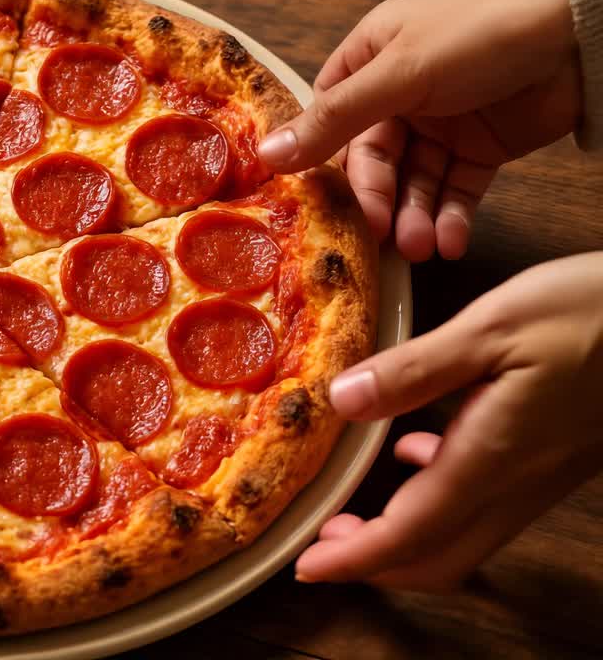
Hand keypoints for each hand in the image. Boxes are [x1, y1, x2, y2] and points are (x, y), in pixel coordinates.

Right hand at [258, 0, 580, 260]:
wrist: (580, 37)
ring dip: (414, 217)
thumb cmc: (481, 35)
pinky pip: (454, 191)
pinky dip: (450, 218)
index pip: (330, 118)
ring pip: (413, 182)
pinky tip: (450, 241)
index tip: (321, 204)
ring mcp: (440, 123)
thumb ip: (334, 119)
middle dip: (379, 200)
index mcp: (370, 59)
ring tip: (423, 247)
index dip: (323, 161)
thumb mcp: (398, 74)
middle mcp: (399, 93)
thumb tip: (266, 155)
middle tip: (384, 236)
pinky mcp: (479, 149)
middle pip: (372, 160)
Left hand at [296, 253, 602, 589]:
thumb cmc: (593, 313)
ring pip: (464, 536)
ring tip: (358, 514)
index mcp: (491, 458)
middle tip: (326, 545)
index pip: (411, 534)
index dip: (355, 560)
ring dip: (407, 535)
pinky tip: (420, 452)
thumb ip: (413, 372)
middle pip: (439, 556)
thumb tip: (342, 401)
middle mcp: (516, 482)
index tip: (308, 567)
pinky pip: (489, 502)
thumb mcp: (492, 328)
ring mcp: (540, 475)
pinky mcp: (554, 458)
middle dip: (377, 564)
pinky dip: (442, 498)